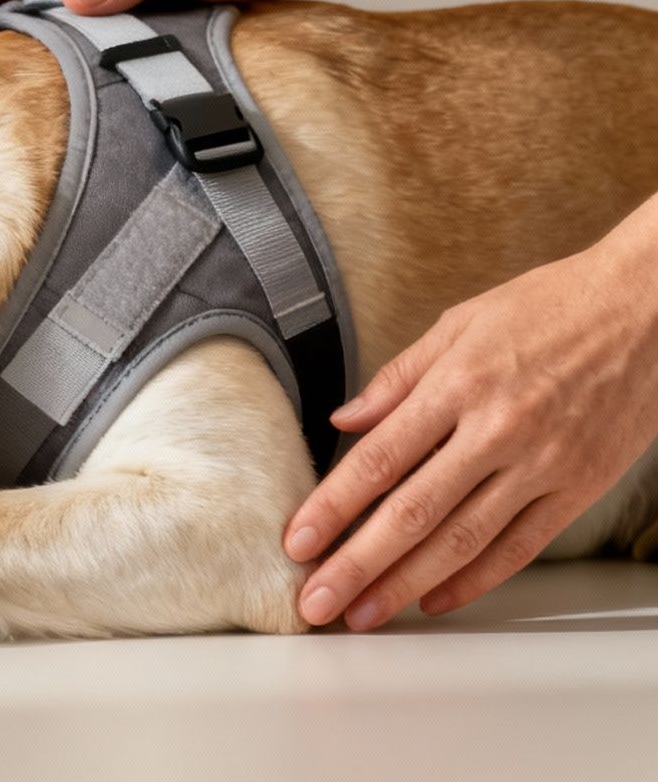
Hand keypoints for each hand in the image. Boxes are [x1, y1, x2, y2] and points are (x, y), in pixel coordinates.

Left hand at [283, 220, 657, 630]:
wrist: (649, 308)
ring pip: (463, 540)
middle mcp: (498, 430)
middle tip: (317, 602)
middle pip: (414, 512)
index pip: (379, 460)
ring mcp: (543, 464)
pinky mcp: (580, 486)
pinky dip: (476, 580)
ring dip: (406, 584)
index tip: (297, 542)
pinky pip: (521, 545)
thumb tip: (343, 420)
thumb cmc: (550, 306)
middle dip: (357, 564)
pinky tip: (436, 600)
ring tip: (364, 614)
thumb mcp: (460, 323)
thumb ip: (397, 378)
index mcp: (458, 385)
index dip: (333, 507)